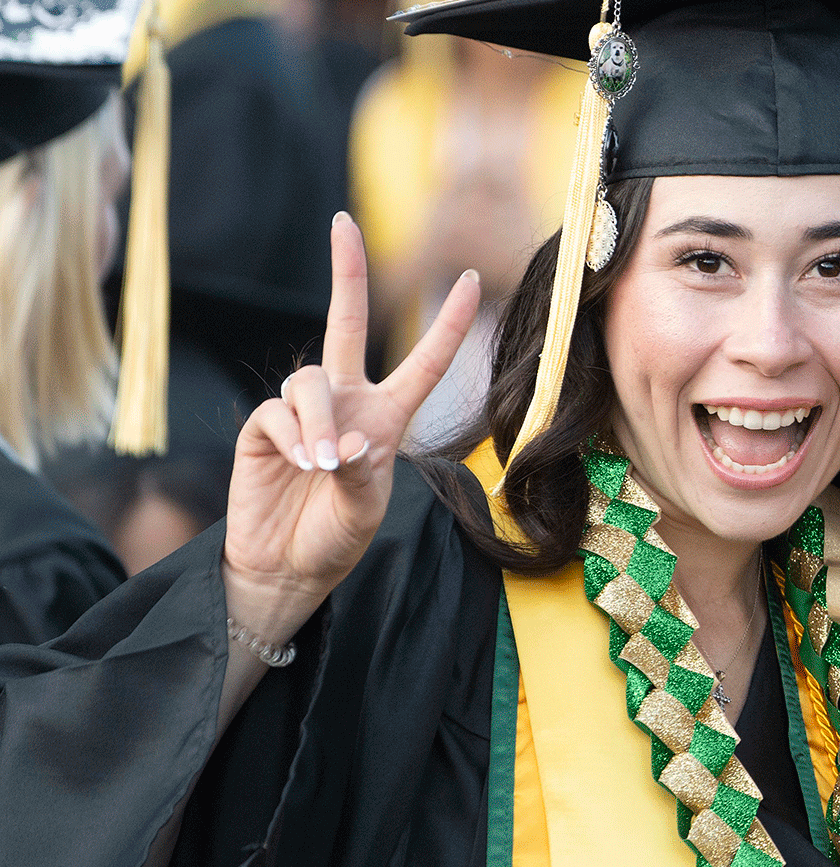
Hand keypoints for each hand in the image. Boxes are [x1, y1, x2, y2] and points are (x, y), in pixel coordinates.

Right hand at [222, 212, 480, 641]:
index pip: (425, 362)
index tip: (473, 279)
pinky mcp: (262, 427)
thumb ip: (359, 471)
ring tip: (320, 465)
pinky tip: (297, 465)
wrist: (286, 568)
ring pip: (307, 381)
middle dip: (345, 270)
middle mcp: (345, 401)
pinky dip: (291, 437)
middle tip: (343, 222)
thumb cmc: (336, 537)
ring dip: (316, 421)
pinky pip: (276, 414)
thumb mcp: (364, 508)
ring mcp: (302, 411)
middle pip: (342, 322)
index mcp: (387, 416)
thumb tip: (342, 439)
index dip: (448, 323)